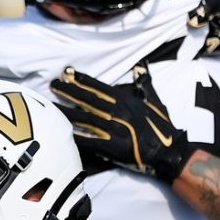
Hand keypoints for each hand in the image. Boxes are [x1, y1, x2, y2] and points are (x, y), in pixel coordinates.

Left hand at [49, 67, 196, 181]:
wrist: (169, 152)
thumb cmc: (163, 128)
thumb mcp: (156, 101)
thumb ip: (145, 84)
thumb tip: (141, 68)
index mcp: (126, 101)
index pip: (100, 87)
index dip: (83, 80)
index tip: (68, 73)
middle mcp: (117, 112)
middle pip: (88, 100)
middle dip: (69, 91)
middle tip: (53, 84)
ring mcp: (113, 129)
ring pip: (85, 118)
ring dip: (66, 111)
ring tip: (50, 106)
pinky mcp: (112, 147)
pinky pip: (89, 141)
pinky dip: (75, 136)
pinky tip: (61, 132)